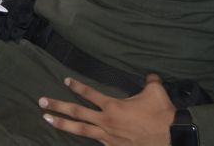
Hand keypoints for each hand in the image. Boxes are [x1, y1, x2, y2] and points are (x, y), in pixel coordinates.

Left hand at [39, 74, 174, 145]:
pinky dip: (86, 140)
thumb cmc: (162, 115)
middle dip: (57, 106)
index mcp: (113, 106)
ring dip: (62, 124)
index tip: (65, 81)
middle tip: (41, 102)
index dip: (77, 87)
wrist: (173, 139)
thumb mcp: (156, 92)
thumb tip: (150, 75)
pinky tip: (75, 138)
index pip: (89, 93)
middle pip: (76, 112)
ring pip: (80, 130)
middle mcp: (106, 121)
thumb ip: (149, 81)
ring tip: (47, 119)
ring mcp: (108, 137)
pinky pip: (96, 143)